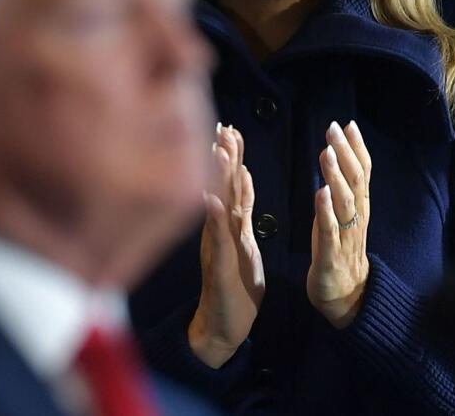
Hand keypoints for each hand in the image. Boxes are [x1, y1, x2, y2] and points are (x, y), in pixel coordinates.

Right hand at [188, 124, 264, 368]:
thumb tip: (239, 186)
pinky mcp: (218, 267)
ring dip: (218, 179)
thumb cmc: (233, 289)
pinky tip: (212, 199)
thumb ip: (239, 217)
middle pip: (223, 188)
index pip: (232, 185)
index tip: (230, 128)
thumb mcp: (242, 247)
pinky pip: (217, 239)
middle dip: (224, 156)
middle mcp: (220, 232)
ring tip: (218, 149)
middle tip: (223, 126)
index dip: (232, 157)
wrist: (221, 327)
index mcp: (229, 226)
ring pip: (218, 207)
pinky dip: (214, 219)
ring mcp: (217, 248)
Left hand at [307, 120, 371, 328]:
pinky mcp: (331, 254)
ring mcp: (345, 236)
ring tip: (326, 153)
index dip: (356, 148)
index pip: (361, 172)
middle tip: (334, 128)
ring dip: (335, 176)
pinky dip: (326, 212)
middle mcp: (356, 218)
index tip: (348, 124)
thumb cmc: (338, 251)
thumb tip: (336, 157)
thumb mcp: (341, 216)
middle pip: (354, 181)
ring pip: (344, 202)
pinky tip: (320, 193)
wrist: (346, 297)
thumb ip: (342, 189)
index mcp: (357, 208)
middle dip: (345, 153)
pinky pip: (331, 231)